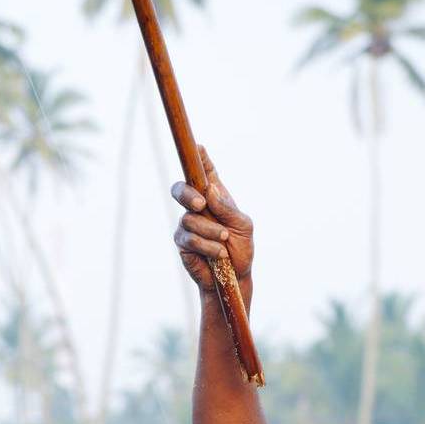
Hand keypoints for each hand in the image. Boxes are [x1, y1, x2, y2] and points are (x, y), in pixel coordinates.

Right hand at [170, 146, 252, 289]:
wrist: (234, 277)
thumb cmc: (241, 248)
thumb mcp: (243, 226)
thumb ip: (227, 209)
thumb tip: (210, 192)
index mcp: (215, 196)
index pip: (204, 171)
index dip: (199, 157)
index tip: (197, 145)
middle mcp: (197, 206)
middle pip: (181, 189)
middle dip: (187, 194)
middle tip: (201, 204)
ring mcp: (187, 223)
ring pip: (189, 219)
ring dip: (211, 231)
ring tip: (224, 241)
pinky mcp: (182, 242)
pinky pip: (189, 238)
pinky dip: (206, 245)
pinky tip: (218, 253)